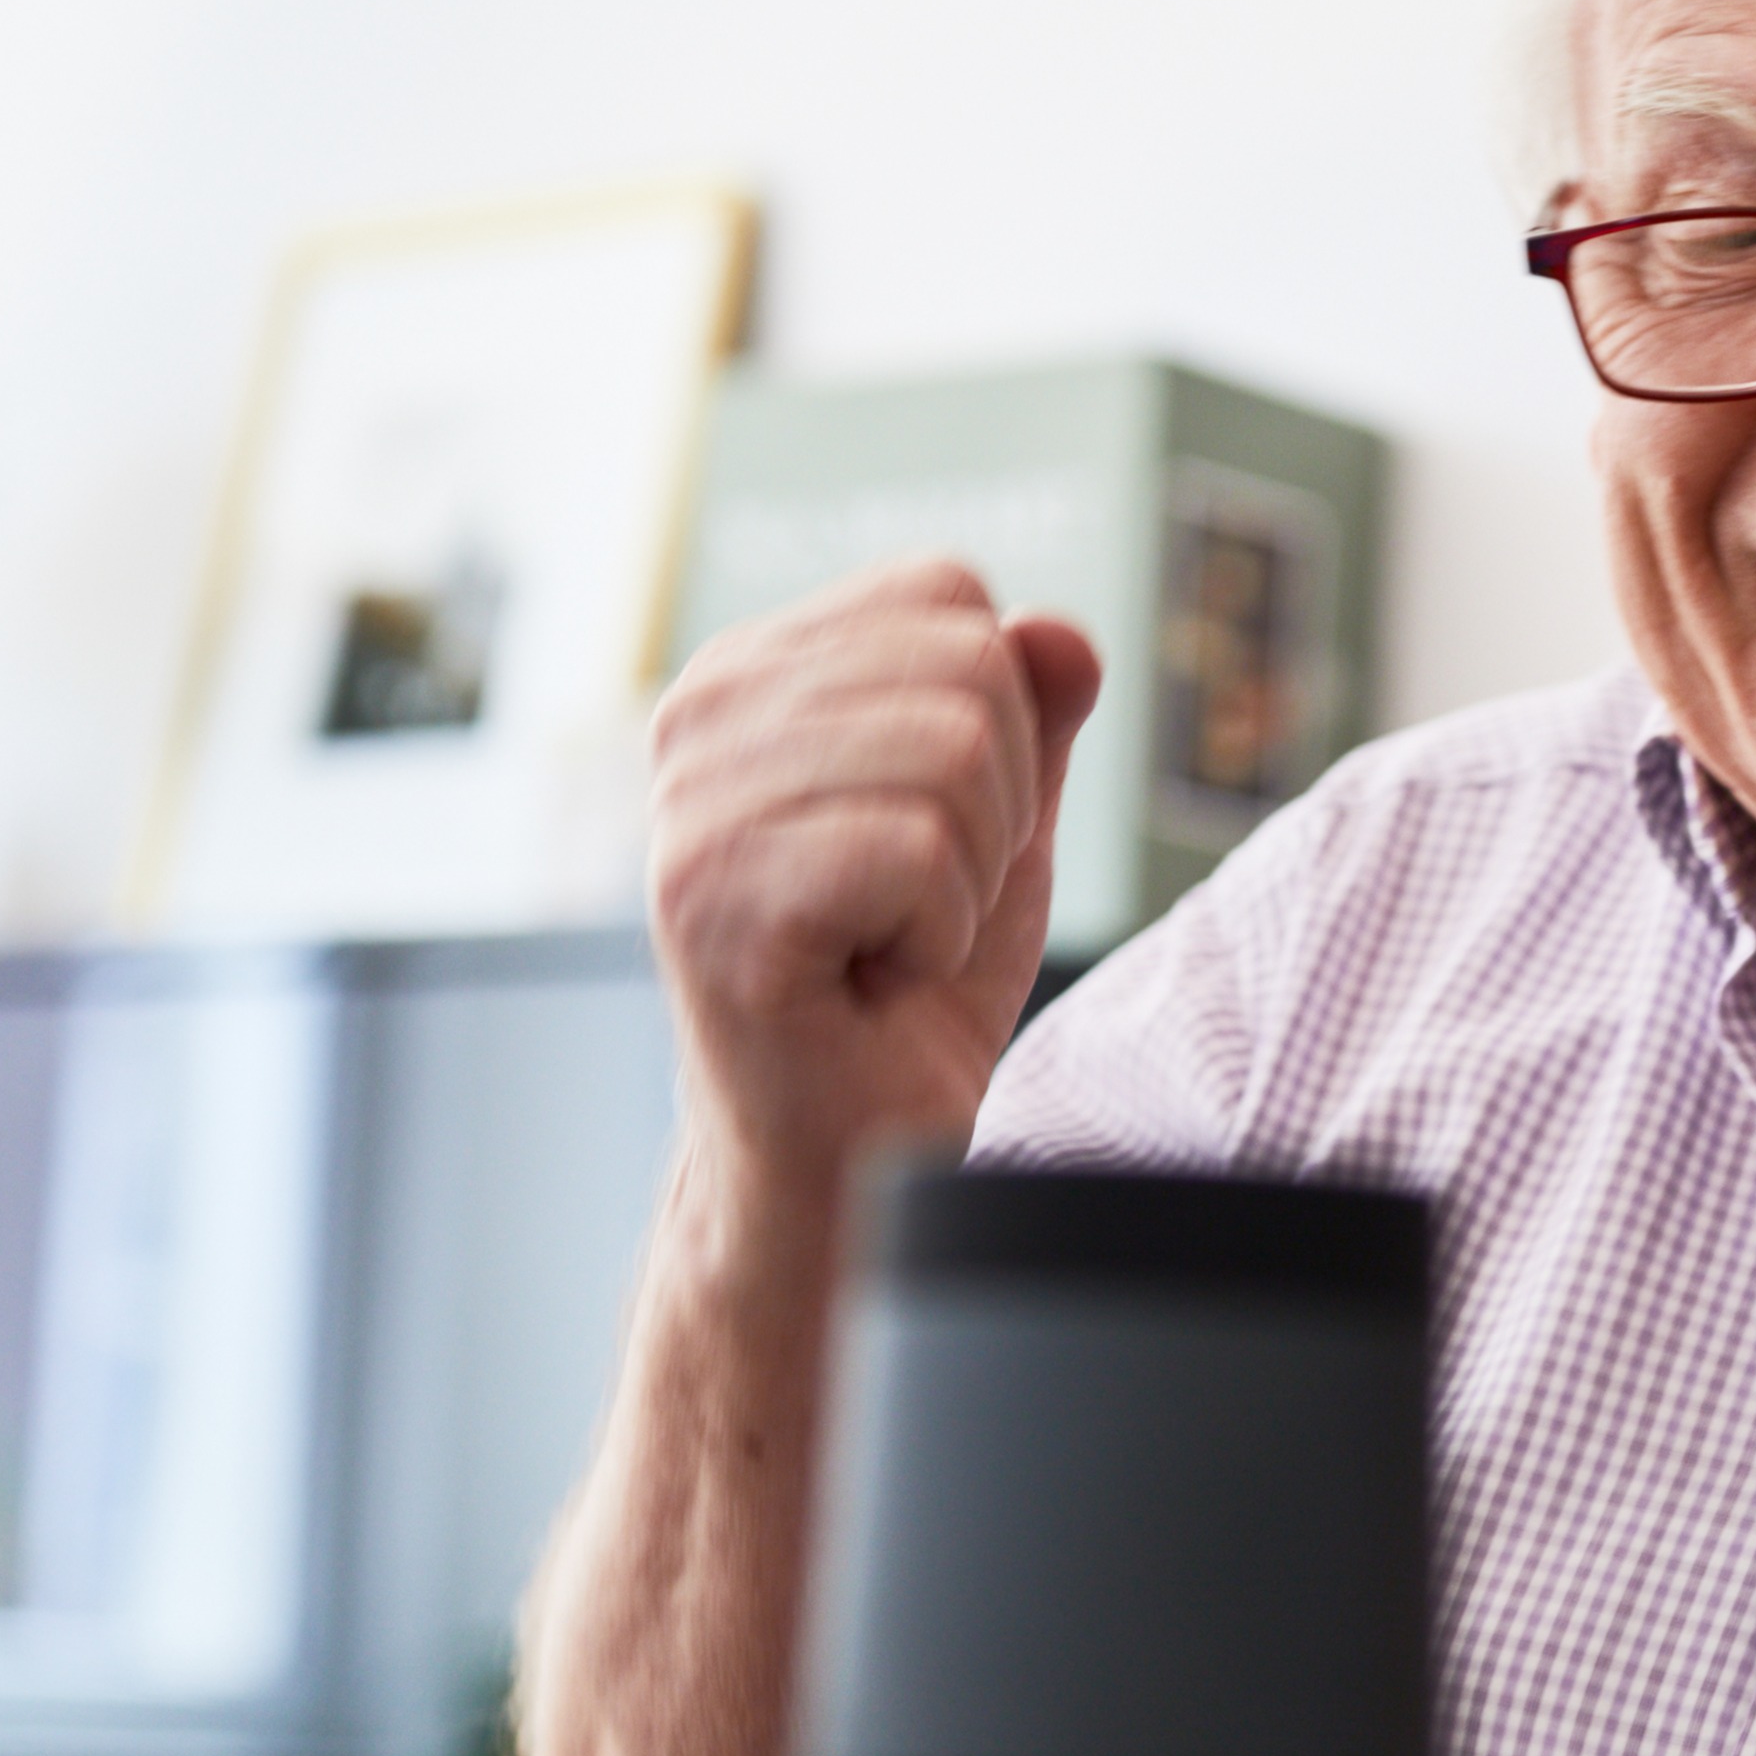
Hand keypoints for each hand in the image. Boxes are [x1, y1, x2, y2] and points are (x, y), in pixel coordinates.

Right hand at [640, 558, 1106, 1183]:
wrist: (848, 1164)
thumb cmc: (910, 996)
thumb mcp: (997, 829)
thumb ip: (1030, 717)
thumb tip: (1063, 631)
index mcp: (751, 671)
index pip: (949, 591)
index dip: (1004, 717)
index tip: (938, 829)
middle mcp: (697, 716)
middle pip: (968, 666)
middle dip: (998, 805)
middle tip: (919, 903)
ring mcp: (692, 808)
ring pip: (956, 754)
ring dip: (967, 881)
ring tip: (891, 944)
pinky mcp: (714, 901)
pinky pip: (918, 851)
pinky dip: (938, 939)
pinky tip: (869, 985)